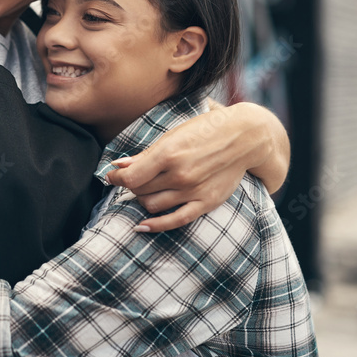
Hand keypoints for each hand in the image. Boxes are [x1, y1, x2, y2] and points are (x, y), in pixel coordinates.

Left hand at [105, 102, 287, 232]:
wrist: (245, 137)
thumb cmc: (205, 130)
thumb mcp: (173, 135)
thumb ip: (145, 154)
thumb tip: (118, 166)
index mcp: (168, 154)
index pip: (130, 177)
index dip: (116, 179)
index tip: (112, 176)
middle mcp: (180, 175)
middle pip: (140, 190)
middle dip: (130, 186)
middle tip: (131, 179)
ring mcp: (193, 191)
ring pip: (152, 206)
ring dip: (142, 199)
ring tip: (143, 190)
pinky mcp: (206, 202)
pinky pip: (175, 221)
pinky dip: (155, 225)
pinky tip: (142, 225)